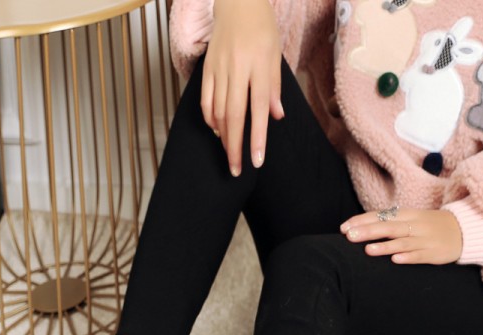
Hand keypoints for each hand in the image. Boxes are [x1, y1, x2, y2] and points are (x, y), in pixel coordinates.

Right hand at [200, 0, 283, 176]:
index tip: (256, 161)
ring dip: (224, 136)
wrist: (237, 2)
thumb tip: (275, 117)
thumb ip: (274, 86)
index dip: (257, 137)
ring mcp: (220, 68)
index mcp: (259, 65)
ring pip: (218, 111)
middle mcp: (238, 68)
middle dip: (235, 146)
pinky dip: (211, 119)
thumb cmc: (261, 28)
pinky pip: (206, 100)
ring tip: (229, 152)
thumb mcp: (275, 54)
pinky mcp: (207, 68)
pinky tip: (217, 130)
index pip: (258, 109)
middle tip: (235, 169)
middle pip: (234, 115)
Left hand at [339, 208, 463, 263]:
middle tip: (349, 237)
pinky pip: (420, 255)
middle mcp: (415, 225)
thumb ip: (388, 222)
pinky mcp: (434, 253)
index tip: (343, 228)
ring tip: (368, 250)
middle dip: (368, 231)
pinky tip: (396, 260)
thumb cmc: (429, 226)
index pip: (381, 216)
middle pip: (389, 227)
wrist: (465, 230)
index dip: (362, 221)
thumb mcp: (411, 219)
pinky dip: (408, 257)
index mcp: (407, 214)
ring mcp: (425, 239)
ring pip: (403, 242)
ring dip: (385, 246)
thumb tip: (359, 227)